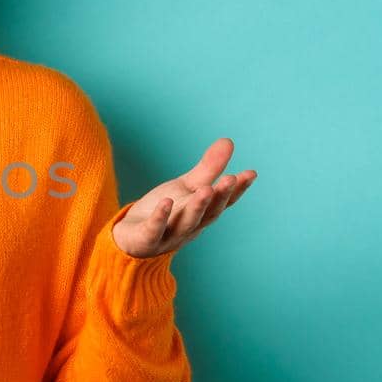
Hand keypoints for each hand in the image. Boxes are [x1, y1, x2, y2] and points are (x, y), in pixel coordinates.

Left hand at [111, 138, 255, 257]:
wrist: (131, 237)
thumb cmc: (166, 211)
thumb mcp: (187, 187)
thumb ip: (208, 169)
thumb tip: (229, 141)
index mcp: (202, 214)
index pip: (223, 202)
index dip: (237, 190)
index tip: (250, 173)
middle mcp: (190, 227)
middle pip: (208, 213)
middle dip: (219, 197)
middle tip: (230, 179)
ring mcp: (169, 236)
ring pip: (186, 223)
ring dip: (197, 207)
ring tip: (206, 189)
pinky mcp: (145, 241)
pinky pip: (154, 231)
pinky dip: (161, 218)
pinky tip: (166, 202)